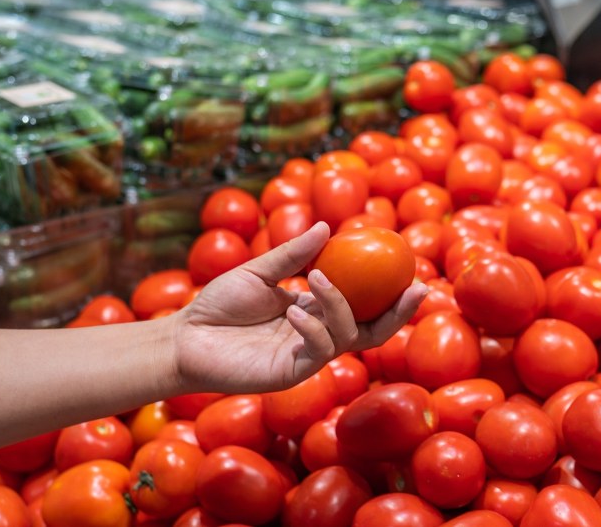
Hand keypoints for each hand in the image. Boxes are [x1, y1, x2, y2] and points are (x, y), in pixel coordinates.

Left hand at [169, 222, 426, 394]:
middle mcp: (316, 336)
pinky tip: (294, 310)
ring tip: (316, 280)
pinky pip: (318, 352)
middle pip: (372, 330)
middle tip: (416, 288)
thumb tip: (327, 227)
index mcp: (312, 312)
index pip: (361, 305)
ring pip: (347, 337)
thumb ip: (292, 254)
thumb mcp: (257, 271)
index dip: (388, 292)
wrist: (185, 338)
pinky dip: (313, 328)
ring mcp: (306, 357)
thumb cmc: (217, 306)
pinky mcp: (291, 373)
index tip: (409, 267)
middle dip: (398, 313)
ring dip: (339, 306)